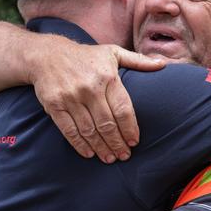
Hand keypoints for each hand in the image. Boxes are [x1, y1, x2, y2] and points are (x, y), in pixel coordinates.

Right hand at [28, 41, 164, 162]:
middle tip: (124, 155)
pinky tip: (89, 153)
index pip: (123, 109)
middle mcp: (90, 87)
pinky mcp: (54, 105)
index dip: (130, 128)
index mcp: (107, 76)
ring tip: (110, 158)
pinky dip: (80, 144)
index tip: (135, 141)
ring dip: (101, 147)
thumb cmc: (86, 56)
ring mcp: (71, 97)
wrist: (47, 54)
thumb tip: (163, 64)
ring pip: (89, 129)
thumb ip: (138, 61)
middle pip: (107, 123)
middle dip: (117, 142)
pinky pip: (69, 130)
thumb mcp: (113, 53)